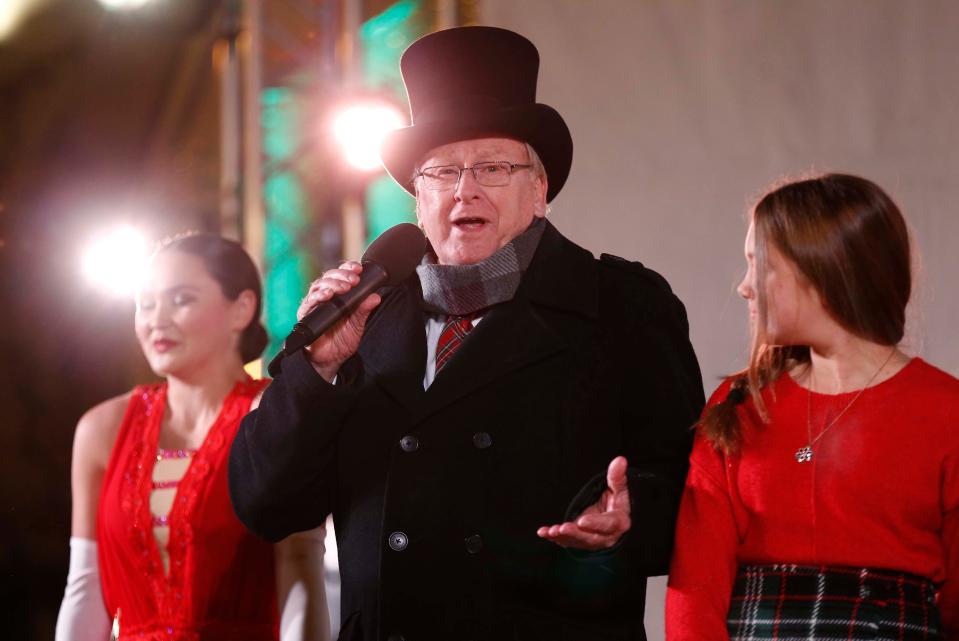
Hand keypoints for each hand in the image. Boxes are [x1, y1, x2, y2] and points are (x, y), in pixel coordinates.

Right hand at [297, 261, 380, 381]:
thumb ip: (364, 310)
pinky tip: (327, 295)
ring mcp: (314, 304)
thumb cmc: (342, 340)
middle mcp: (325, 296)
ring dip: (332, 284)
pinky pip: (309, 301)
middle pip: (329, 277)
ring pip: (319, 286)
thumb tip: (375, 297)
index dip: (348, 268)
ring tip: (343, 287)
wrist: (330, 359)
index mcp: (338, 295)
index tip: (359, 268)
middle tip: (354, 280)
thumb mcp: (357, 324)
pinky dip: (318, 296)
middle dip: (342, 275)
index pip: (341, 275)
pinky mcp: (306, 314)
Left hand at [536, 456, 630, 549]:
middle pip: (590, 537)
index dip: (595, 523)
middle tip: (562, 528)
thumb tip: (620, 460)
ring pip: (577, 541)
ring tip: (551, 531)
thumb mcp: (618, 489)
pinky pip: (567, 541)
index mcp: (618, 522)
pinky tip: (543, 533)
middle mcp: (605, 536)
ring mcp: (591, 541)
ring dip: (563, 537)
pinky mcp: (579, 541)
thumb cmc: (616, 501)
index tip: (582, 521)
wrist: (612, 518)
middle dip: (575, 533)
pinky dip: (555, 538)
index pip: (607, 524)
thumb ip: (617, 477)